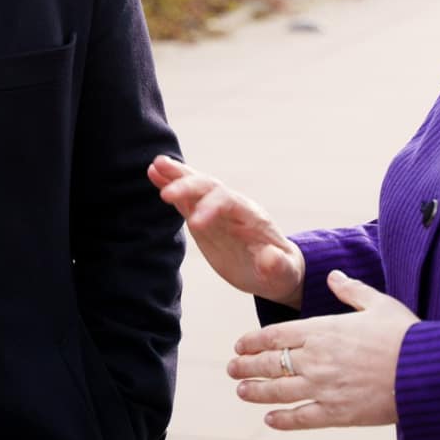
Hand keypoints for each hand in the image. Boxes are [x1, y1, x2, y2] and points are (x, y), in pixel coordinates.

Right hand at [147, 155, 304, 306]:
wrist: (276, 269)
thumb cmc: (282, 273)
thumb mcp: (284, 274)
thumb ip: (278, 266)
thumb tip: (269, 257)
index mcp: (251, 216)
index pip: (228, 201)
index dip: (210, 207)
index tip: (195, 224)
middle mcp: (232, 207)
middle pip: (209, 187)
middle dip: (188, 188)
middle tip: (166, 195)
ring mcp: (216, 210)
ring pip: (196, 186)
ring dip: (177, 175)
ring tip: (156, 165)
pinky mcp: (203, 218)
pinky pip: (186, 199)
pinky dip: (171, 184)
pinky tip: (154, 173)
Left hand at [227, 270, 418, 429]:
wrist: (427, 371)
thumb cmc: (405, 334)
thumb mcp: (377, 303)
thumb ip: (350, 290)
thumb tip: (333, 276)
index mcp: (322, 330)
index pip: (275, 335)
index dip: (253, 341)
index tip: (239, 346)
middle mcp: (316, 358)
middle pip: (271, 362)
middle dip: (247, 366)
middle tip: (232, 369)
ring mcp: (324, 387)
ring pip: (279, 391)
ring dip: (256, 391)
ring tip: (242, 391)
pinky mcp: (337, 413)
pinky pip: (302, 418)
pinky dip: (283, 419)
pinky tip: (270, 420)